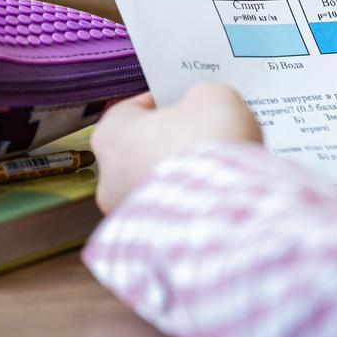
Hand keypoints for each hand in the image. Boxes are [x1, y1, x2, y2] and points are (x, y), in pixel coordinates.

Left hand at [90, 82, 262, 213]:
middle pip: (144, 148)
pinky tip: (220, 191)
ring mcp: (130, 214)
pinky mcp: (154, 240)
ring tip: (219, 165)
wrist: (226, 209)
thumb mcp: (212, 97)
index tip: (187, 100)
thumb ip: (201, 95)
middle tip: (207, 132)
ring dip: (184, 174)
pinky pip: (174, 212)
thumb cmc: (208, 146)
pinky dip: (192, 203)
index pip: (134, 108)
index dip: (164, 101)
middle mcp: (110, 177)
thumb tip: (204, 105)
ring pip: (158, 184)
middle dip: (174, 140)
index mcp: (111, 134)